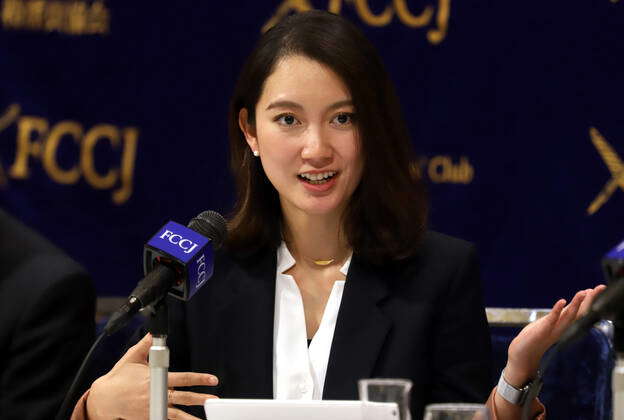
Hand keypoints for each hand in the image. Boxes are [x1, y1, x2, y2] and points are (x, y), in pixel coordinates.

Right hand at [86, 333, 217, 419]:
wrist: (103, 400)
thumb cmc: (118, 378)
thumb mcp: (131, 358)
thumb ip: (145, 346)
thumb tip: (153, 333)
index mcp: (155, 379)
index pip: (182, 378)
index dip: (198, 379)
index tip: (212, 379)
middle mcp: (156, 395)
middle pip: (182, 397)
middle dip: (199, 399)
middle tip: (214, 401)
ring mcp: (152, 409)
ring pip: (176, 414)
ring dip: (191, 417)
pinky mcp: (148, 418)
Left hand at [503, 285, 605, 386]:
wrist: (523, 356)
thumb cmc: (534, 341)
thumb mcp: (547, 327)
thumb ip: (556, 320)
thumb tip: (564, 310)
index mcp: (564, 326)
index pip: (579, 311)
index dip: (588, 301)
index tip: (596, 289)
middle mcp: (562, 328)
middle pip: (579, 312)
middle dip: (589, 300)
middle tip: (600, 288)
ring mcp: (554, 330)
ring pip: (568, 315)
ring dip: (576, 303)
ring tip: (583, 292)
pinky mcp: (543, 331)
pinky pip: (552, 319)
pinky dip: (557, 310)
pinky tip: (562, 301)